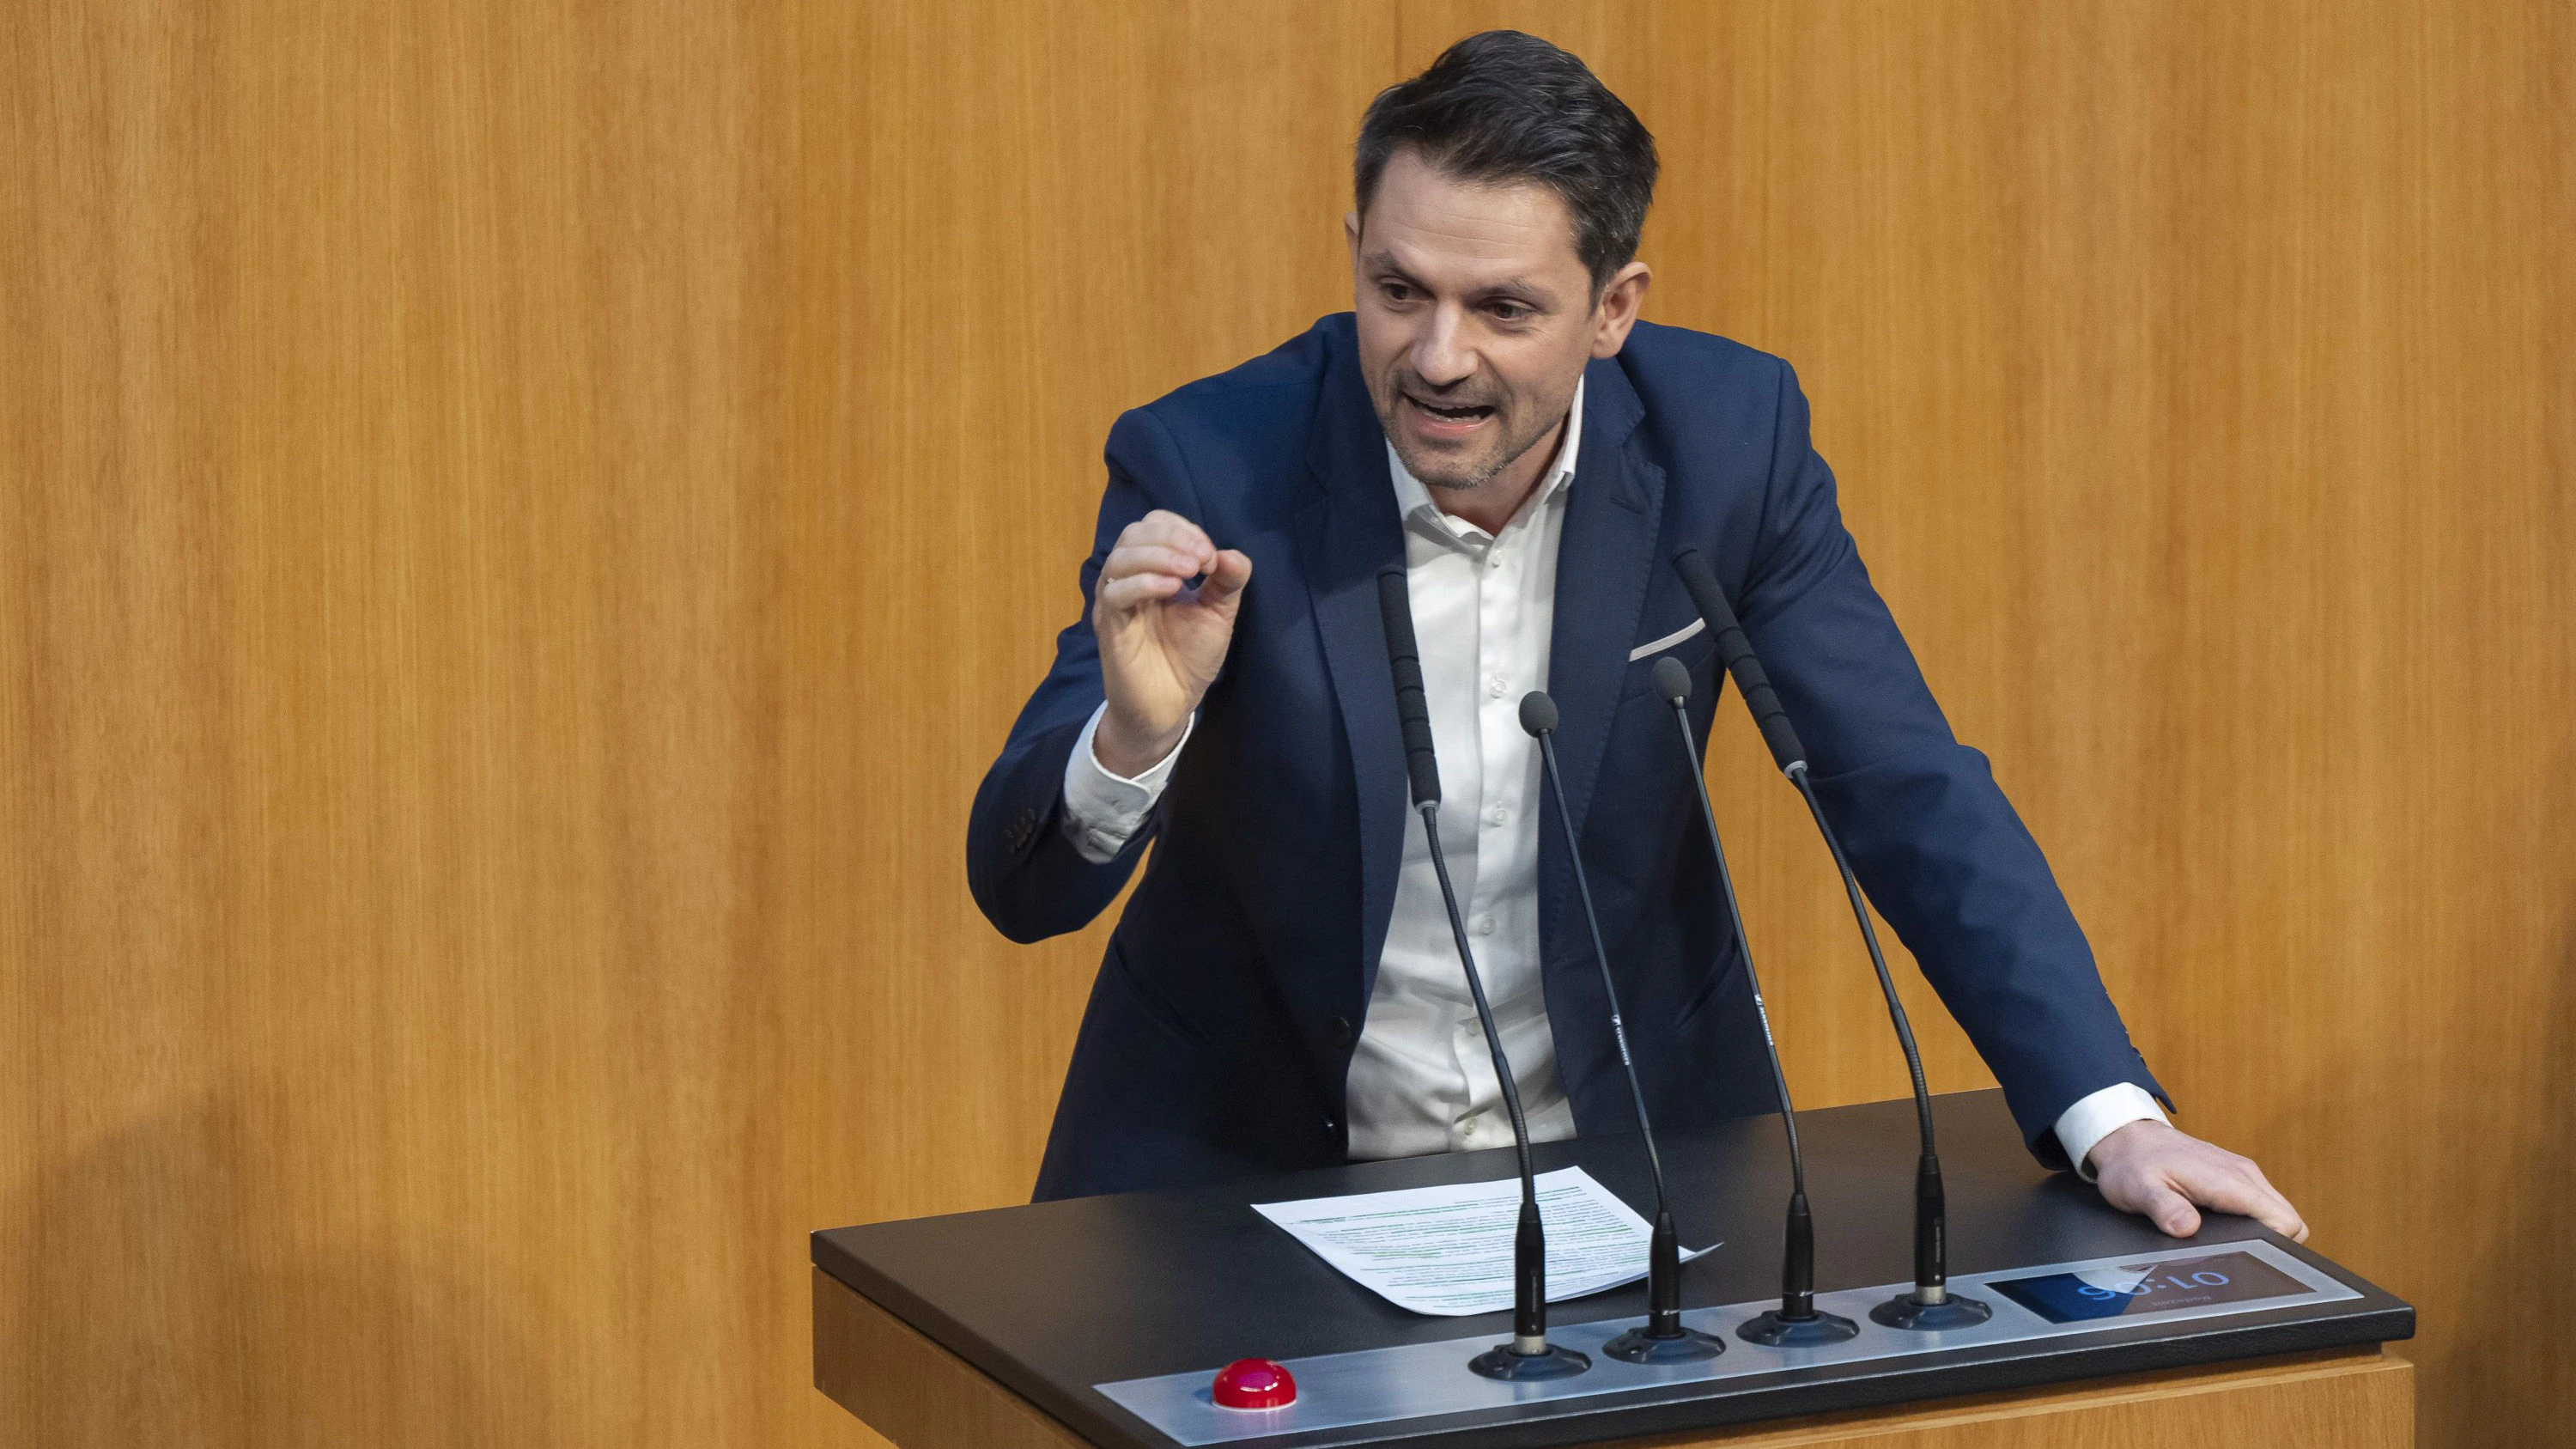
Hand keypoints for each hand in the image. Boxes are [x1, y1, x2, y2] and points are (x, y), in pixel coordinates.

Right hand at [1091, 510, 1250, 775]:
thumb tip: (1231, 553)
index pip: (1155, 525)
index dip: (1183, 530)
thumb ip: (1228, 581)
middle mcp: (1130, 579)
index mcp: (1153, 569)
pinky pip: (1115, 593)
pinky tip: (1172, 589)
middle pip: (1135, 533)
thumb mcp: (1218, 613)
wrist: (1170, 705)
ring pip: (1121, 558)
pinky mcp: (1108, 626)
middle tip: (1202, 559)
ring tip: (1190, 570)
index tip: (1211, 555)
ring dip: (1159, 555)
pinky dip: (1143, 583)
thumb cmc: (1189, 658)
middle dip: (1172, 537)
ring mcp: (1115, 601)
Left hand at [2087, 1120, 2307, 1242]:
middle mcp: (2243, 1174)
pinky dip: (2252, 1219)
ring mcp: (2241, 1173)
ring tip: (2229, 1242)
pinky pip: (2261, 1204)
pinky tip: (2225, 1228)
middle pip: (2289, 1220)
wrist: (2127, 1137)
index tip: (2251, 1258)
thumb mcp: (2139, 1190)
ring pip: (2276, 1212)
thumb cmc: (2133, 1163)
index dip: (2275, 1245)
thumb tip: (2187, 1228)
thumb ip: (2165, 1209)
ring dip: (2262, 1230)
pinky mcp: (2236, 1176)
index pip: (2284, 1220)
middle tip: (2240, 1255)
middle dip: (2272, 1242)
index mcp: (2228, 1180)